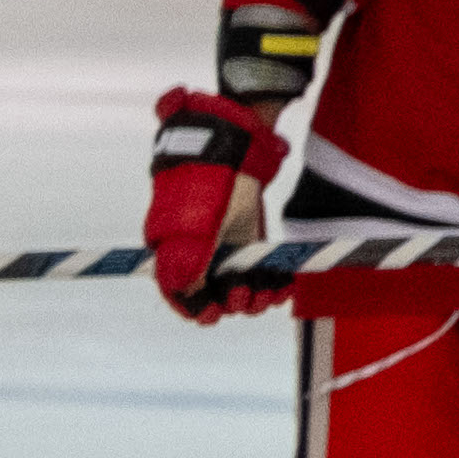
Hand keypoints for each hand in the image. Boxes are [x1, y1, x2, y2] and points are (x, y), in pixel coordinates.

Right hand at [145, 88, 284, 322]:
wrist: (233, 142)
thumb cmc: (206, 180)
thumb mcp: (194, 223)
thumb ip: (186, 260)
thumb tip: (181, 291)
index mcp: (175, 249)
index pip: (179, 291)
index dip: (196, 308)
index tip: (214, 315)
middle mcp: (198, 251)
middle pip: (212, 292)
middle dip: (231, 301)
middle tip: (245, 298)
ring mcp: (224, 244)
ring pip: (238, 284)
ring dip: (253, 296)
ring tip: (267, 295)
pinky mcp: (247, 236)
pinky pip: (258, 268)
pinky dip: (272, 281)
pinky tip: (283, 287)